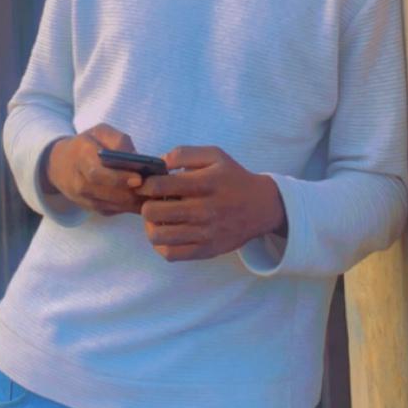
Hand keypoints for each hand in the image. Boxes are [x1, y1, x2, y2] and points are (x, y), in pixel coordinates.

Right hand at [48, 124, 146, 217]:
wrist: (60, 166)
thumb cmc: (86, 145)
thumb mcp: (99, 132)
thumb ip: (118, 140)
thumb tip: (137, 157)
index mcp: (80, 157)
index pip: (97, 172)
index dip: (118, 178)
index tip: (139, 178)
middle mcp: (79, 182)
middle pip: (107, 193)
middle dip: (131, 193)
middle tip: (153, 189)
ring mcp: (85, 199)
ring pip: (113, 205)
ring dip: (134, 202)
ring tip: (154, 195)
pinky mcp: (93, 209)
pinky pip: (114, 211)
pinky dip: (130, 207)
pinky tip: (145, 200)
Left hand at [126, 145, 275, 261]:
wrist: (261, 207)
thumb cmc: (233, 178)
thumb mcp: (214, 155)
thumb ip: (184, 153)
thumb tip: (159, 163)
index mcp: (204, 183)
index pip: (160, 186)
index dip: (145, 184)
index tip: (147, 185)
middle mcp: (204, 210)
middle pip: (153, 212)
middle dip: (147, 205)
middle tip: (154, 202)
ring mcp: (205, 233)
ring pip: (158, 236)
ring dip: (151, 226)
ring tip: (159, 219)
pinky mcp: (206, 250)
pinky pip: (171, 254)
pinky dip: (162, 245)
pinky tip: (167, 233)